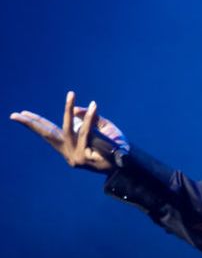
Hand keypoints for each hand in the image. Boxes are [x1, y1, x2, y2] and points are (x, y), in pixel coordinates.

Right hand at [10, 90, 127, 173]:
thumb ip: (89, 118)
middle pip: (48, 135)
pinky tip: (94, 105)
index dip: (35, 124)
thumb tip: (77, 109)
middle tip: (16, 114)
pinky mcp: (86, 158)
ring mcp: (76, 157)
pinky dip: (91, 118)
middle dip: (32, 123)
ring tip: (70, 94)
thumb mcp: (102, 128)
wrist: (130, 163)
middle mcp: (69, 154)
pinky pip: (88, 132)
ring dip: (69, 110)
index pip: (49, 134)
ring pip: (70, 130)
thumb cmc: (116, 146)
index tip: (20, 114)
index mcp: (70, 148)